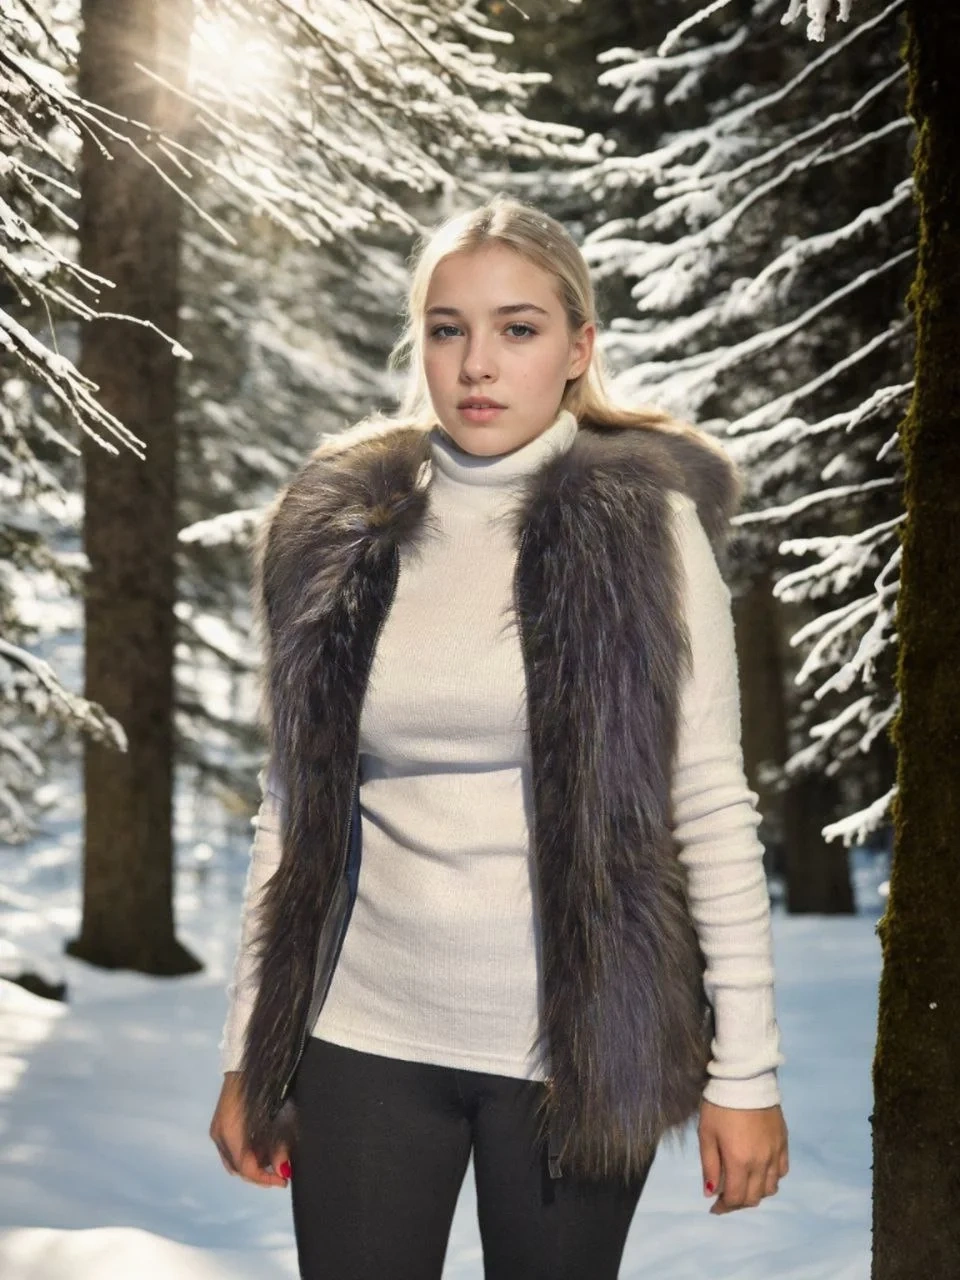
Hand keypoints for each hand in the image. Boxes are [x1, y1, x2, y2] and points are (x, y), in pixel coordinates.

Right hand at [209, 1071, 289, 1188]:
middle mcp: (220, 1134)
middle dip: (260, 1174)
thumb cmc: (266, 1083)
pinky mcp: (219, 1126)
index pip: (246, 1167)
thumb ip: (279, 1145)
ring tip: (273, 1162)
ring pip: (233, 1162)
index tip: (284, 1180)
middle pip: (238, 1168)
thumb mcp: (277, 1115)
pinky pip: (230, 1152)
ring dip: (252, 1166)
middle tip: (281, 1174)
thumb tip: (283, 1169)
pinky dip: (245, 1156)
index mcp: (231, 1131)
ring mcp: (217, 1130)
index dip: (265, 1178)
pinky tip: (261, 1152)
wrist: (247, 1060)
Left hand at [698, 1097, 787, 1213]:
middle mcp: (762, 1163)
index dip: (724, 1207)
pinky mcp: (784, 1143)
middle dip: (738, 1202)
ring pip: (770, 1188)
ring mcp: (776, 1154)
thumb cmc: (719, 1106)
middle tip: (725, 1196)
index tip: (714, 1206)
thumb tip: (711, 1192)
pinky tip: (761, 1171)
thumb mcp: (706, 1134)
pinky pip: (782, 1172)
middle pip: (754, 1197)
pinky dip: (771, 1178)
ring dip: (755, 1192)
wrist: (745, 1079)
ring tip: (743, 1184)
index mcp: (740, 1162)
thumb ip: (709, 1165)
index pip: (736, 1198)